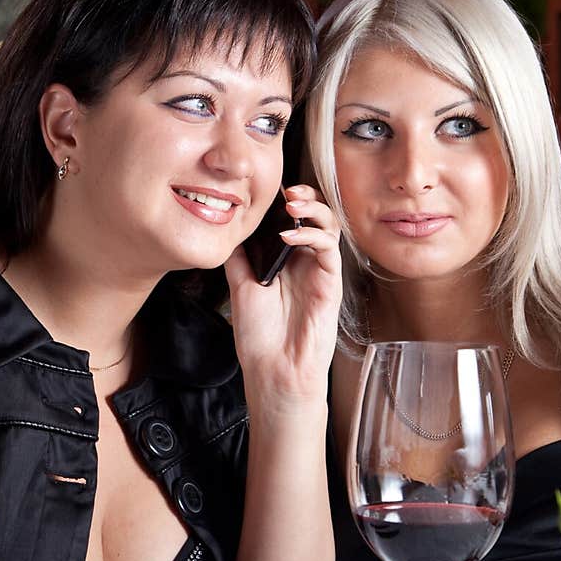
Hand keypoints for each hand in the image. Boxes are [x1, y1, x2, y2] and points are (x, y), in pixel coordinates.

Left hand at [224, 185, 341, 410]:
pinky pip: (329, 250)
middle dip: (306, 196)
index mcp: (286, 262)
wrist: (273, 371)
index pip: (293, 220)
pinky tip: (291, 236)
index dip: (287, 201)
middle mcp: (306, 263)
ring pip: (329, 227)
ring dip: (314, 210)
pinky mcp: (331, 284)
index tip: (270, 190)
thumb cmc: (260, 337)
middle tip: (288, 189)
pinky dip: (313, 236)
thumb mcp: (241, 288)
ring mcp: (320, 272)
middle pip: (316, 217)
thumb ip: (239, 259)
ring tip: (292, 204)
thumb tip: (229, 229)